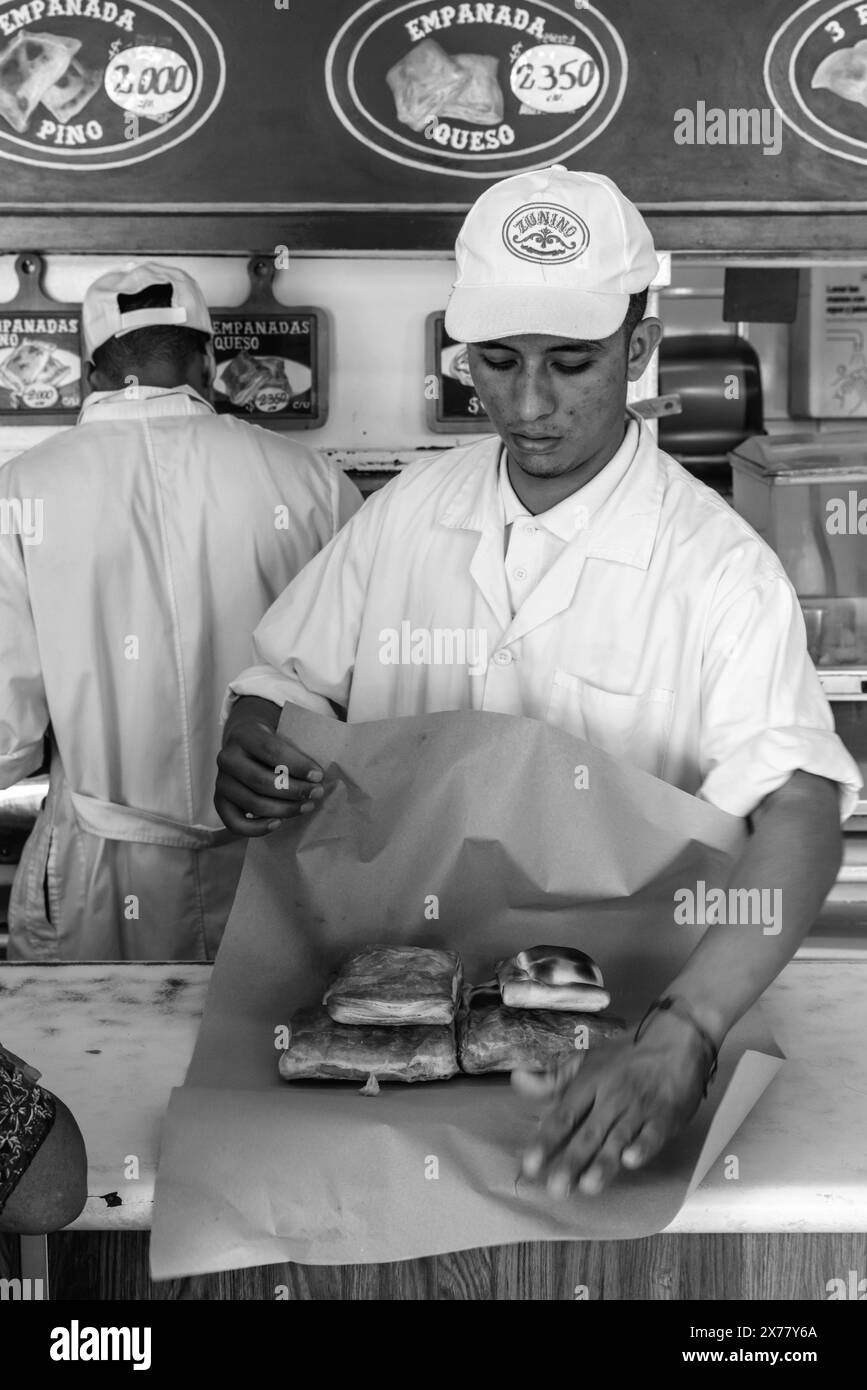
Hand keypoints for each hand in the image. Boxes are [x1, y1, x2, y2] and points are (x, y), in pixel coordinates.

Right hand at [215, 698, 323, 835]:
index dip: (297, 765)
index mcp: (244, 735)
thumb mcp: (281, 736)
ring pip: (252, 802)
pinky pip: (235, 823)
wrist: (245, 747)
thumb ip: (297, 751)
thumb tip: (320, 776)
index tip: (318, 776)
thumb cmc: (272, 745)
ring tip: (306, 807)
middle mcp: (227, 758)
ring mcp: (221, 781)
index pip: (271, 750)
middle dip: (294, 790)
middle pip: (261, 780)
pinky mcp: (220, 802)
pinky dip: (258, 827)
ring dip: (284, 809)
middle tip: (316, 794)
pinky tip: (278, 823)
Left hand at [514, 1009, 707, 1197]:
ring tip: (589, 1186)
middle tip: (556, 1189)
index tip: (530, 1165)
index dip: (547, 1140)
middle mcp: (612, 1097)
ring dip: (604, 1162)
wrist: (678, 1037)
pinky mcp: (666, 1116)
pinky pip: (654, 1134)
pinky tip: (632, 1161)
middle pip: (588, 1133)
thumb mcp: (588, 1060)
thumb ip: (554, 1078)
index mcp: (590, 1083)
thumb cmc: (627, 1055)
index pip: (564, 1115)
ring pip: (618, 1138)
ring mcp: (639, 1108)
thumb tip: (518, 1078)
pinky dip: (644, 1147)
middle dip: (572, 1161)